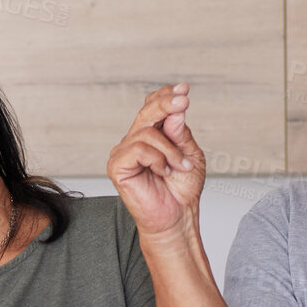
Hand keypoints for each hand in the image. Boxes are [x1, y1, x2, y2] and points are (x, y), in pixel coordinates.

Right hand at [107, 83, 205, 237]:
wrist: (176, 217)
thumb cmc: (182, 189)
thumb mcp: (189, 154)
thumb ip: (180, 132)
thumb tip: (176, 109)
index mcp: (151, 135)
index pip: (152, 106)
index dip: (166, 96)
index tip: (184, 90)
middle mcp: (134, 140)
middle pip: (146, 112)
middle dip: (167, 105)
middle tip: (184, 101)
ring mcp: (123, 152)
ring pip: (147, 133)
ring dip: (170, 149)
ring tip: (180, 166)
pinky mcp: (117, 165)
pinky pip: (138, 149)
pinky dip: (157, 159)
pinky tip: (164, 172)